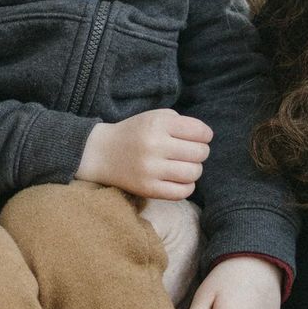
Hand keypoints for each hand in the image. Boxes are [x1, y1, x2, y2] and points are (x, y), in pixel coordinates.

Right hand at [77, 110, 212, 199]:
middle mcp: (154, 145)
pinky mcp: (148, 189)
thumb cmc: (135, 133)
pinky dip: (187, 186)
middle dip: (200, 152)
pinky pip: (183, 192)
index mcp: (157, 124)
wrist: (102, 153)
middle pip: (200, 153)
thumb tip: (205, 137)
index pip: (200, 132)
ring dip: (194, 169)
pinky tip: (179, 179)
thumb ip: (181, 122)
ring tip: (183, 165)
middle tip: (189, 152)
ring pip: (194, 173)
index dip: (205, 135)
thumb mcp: (154, 116)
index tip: (199, 137)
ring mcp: (151, 169)